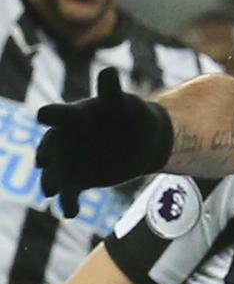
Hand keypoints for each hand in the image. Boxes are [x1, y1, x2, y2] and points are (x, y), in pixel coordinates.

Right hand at [36, 68, 172, 217]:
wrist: (139, 142)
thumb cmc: (128, 116)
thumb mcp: (123, 104)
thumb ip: (112, 91)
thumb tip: (108, 70)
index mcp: (73, 117)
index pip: (59, 115)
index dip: (52, 115)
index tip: (44, 115)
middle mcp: (64, 139)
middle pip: (50, 147)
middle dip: (47, 153)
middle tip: (44, 160)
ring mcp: (68, 161)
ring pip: (54, 173)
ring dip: (51, 181)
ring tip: (51, 190)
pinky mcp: (77, 181)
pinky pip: (68, 193)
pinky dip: (68, 202)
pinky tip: (70, 212)